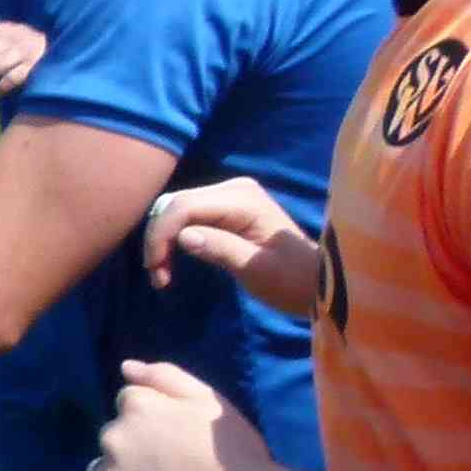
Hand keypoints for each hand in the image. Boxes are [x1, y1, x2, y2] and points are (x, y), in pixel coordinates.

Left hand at [91, 361, 282, 470]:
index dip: (152, 420)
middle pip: (112, 439)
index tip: (176, 439)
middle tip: (170, 469)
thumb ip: (164, 376)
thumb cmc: (233, 450)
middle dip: (133, 448)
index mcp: (136, 406)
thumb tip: (126, 367)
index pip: (128, 404)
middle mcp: (113, 438)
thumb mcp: (208, 399)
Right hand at [142, 176, 321, 314]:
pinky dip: (173, 238)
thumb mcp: (256, 270)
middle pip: (175, 205)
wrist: (313, 281)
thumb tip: (182, 237)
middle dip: (159, 239)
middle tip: (158, 277)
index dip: (162, 236)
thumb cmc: (290, 279)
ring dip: (163, 240)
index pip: (184, 207)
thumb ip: (220, 249)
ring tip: (162, 274)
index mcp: (242, 200)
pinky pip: (187, 216)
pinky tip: (171, 260)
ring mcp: (228, 195)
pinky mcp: (224, 208)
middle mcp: (233, 188)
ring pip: (176, 209)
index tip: (157, 271)